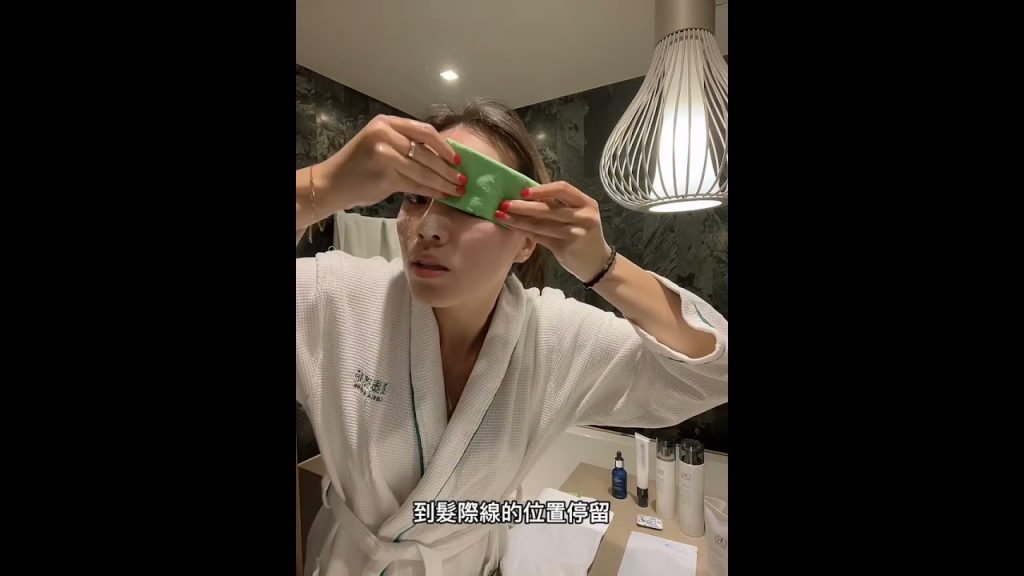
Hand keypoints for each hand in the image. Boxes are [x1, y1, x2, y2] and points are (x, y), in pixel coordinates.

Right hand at [313, 115, 465, 210]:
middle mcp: (386, 134)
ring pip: (423, 169)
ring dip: (443, 182)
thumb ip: (405, 145)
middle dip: (448, 169)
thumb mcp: (381, 145)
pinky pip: (415, 183)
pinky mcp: (385, 174)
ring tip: (457, 191)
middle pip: (426, 152)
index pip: (424, 131)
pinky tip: (442, 195)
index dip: (444, 146)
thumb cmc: (359, 166)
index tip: (458, 159)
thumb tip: (442, 158)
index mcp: (387, 122)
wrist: (332, 183)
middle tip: (463, 180)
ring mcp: (385, 153)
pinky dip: (431, 190)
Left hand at [496, 182, 611, 282]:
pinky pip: (540, 237)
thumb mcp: (579, 215)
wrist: (596, 262)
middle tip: (504, 203)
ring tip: (500, 215)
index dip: (542, 189)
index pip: (563, 189)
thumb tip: (526, 194)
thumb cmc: (583, 234)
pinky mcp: (565, 248)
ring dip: (518, 220)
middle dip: (523, 206)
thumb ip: (559, 205)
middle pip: (549, 209)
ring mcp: (576, 233)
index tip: (522, 191)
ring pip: (541, 224)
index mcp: (587, 203)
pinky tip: (512, 227)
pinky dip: (524, 231)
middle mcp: (584, 217)